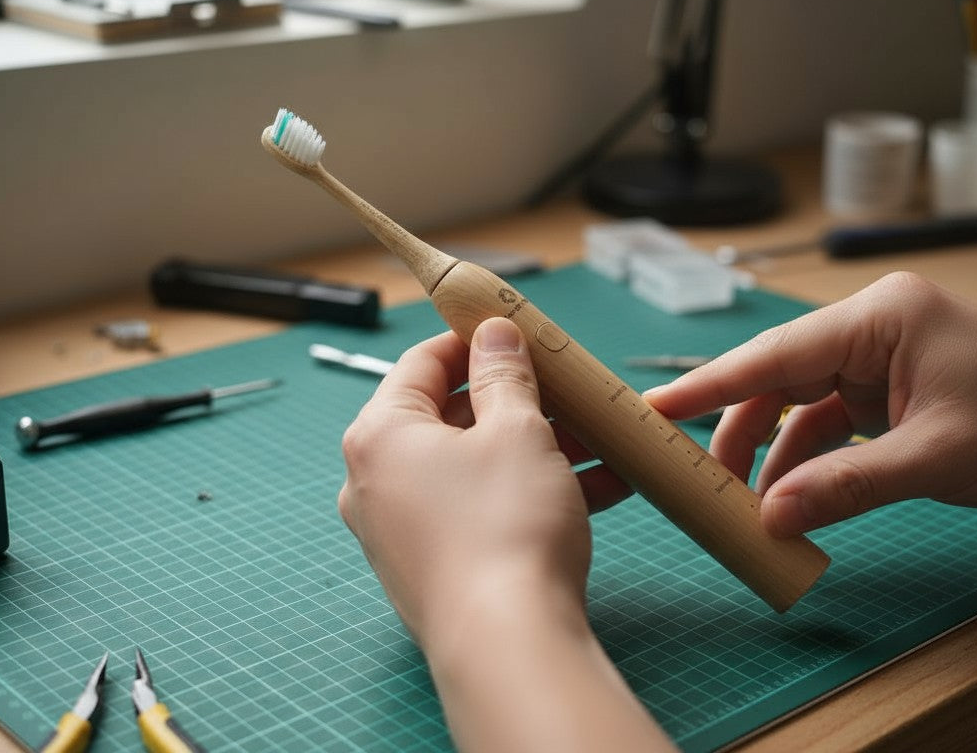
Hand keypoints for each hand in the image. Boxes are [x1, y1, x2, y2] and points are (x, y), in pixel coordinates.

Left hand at [339, 318, 673, 752]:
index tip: (516, 332)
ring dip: (535, 448)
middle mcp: (376, 482)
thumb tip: (493, 335)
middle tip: (567, 390)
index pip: (421, 362)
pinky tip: (600, 487)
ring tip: (598, 440)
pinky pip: (481, 511)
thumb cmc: (505, 526)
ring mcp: (402, 532)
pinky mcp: (434, 569)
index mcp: (380, 434)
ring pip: (473, 468)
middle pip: (448, 417)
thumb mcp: (517, 431)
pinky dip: (528, 493)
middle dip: (517, 401)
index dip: (472, 340)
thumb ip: (504, 376)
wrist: (508, 645)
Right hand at [645, 272, 976, 536]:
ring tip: (742, 500)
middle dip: (738, 428)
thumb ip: (847, 484)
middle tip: (698, 479)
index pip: (776, 352)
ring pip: (797, 399)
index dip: (709, 383)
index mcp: (880, 317)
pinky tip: (789, 494)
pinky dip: (806, 455)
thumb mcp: (935, 459)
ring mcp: (877, 354)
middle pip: (778, 375)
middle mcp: (871, 326)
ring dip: (771, 449)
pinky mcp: (885, 383)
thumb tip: (772, 516)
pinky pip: (827, 417)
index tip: (652, 407)